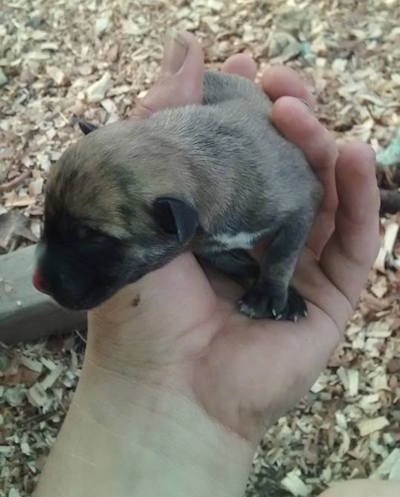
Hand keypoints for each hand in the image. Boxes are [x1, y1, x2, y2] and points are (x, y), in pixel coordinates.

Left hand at [86, 31, 379, 443]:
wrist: (166, 388)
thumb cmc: (142, 303)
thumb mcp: (140, 202)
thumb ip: (162, 122)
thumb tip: (188, 49)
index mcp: (213, 221)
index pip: (242, 153)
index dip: (247, 109)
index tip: (243, 68)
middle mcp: (255, 240)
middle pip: (290, 168)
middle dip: (287, 119)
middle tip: (276, 86)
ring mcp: (297, 269)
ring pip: (327, 196)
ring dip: (321, 146)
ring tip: (299, 113)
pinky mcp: (329, 299)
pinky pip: (358, 241)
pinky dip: (362, 196)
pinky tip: (353, 154)